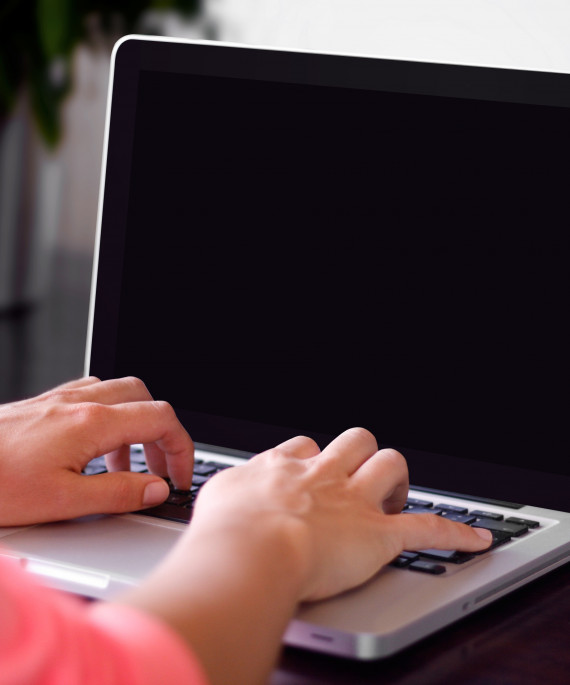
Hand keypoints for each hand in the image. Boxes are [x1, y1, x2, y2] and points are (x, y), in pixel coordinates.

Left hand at [0, 377, 192, 525]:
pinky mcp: (44, 405)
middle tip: (159, 469)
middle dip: (162, 433)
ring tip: (126, 466)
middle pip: (145, 398)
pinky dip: (109, 418)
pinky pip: (92, 396)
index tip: (179, 477)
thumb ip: (118, 493)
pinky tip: (94, 448)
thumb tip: (156, 489)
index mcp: (92, 423)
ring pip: (119, 393)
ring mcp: (60, 399)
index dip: (182, 449)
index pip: (160, 420)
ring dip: (135, 425)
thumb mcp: (62, 502)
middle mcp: (79, 402)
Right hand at [192, 427, 491, 599]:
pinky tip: (474, 538)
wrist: (250, 549)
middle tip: (357, 477)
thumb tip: (226, 494)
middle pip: (354, 441)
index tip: (313, 473)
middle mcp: (323, 475)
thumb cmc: (225, 530)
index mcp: (285, 466)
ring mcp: (353, 501)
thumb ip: (228, 491)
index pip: (306, 446)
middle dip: (360, 454)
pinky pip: (428, 528)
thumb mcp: (216, 498)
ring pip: (390, 464)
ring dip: (396, 479)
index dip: (314, 458)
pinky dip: (454, 533)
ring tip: (395, 495)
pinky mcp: (379, 534)